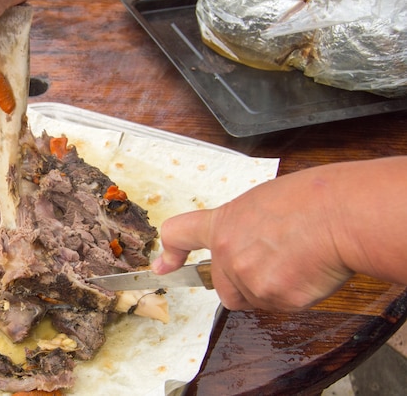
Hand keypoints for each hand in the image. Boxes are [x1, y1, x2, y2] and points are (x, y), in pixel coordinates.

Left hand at [152, 163, 361, 311]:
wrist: (342, 214)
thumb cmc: (311, 200)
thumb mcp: (262, 202)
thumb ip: (243, 227)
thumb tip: (246, 242)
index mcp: (222, 223)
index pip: (180, 234)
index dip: (170, 253)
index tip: (162, 266)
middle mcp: (228, 253)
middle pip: (223, 287)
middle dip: (243, 282)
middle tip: (274, 260)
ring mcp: (248, 278)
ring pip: (252, 298)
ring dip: (270, 288)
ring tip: (297, 259)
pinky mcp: (274, 297)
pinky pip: (279, 305)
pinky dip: (293, 295)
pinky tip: (308, 271)